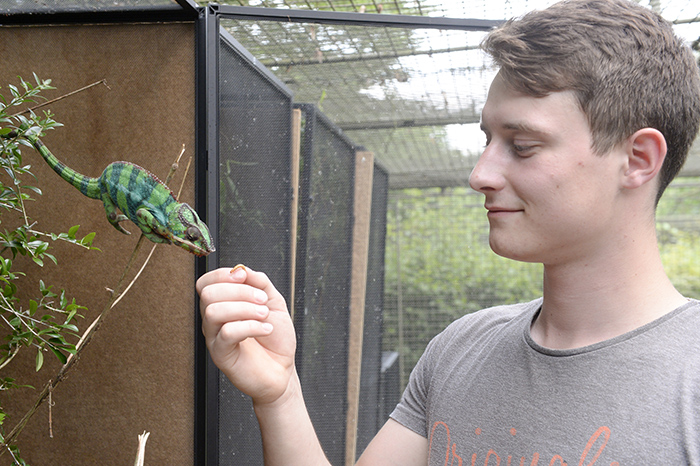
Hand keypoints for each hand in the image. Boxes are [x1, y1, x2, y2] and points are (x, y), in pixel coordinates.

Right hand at [196, 265, 295, 404]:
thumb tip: (242, 269)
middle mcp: (214, 321)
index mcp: (223, 305)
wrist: (283, 370)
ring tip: (265, 316)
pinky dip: (251, 326)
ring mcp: (215, 338)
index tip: (245, 277)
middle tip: (263, 301)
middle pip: (208, 294)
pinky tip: (266, 329)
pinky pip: (227, 333)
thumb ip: (259, 282)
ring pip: (214, 312)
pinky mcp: (222, 355)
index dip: (222, 274)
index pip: (205, 283)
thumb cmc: (276, 339)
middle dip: (240, 291)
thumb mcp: (274, 301)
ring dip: (245, 308)